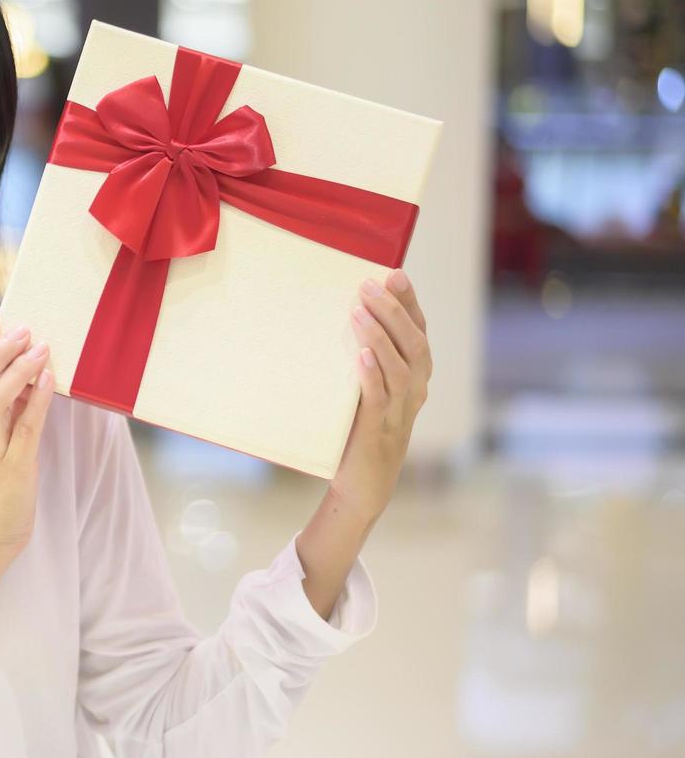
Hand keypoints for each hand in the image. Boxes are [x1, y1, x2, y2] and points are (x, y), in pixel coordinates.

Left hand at [331, 268, 432, 518]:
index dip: (409, 302)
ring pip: (402, 367)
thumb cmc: (359, 430)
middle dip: (393, 311)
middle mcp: (415, 391)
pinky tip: (360, 355)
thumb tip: (339, 316)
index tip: (393, 273)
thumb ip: (362, 358)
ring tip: (359, 312)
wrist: (361, 484)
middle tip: (368, 286)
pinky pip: (381, 398)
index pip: (419, 331)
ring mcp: (399, 412)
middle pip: (415, 343)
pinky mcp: (379, 430)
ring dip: (381, 337)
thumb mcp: (363, 389)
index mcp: (415, 376)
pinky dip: (372, 375)